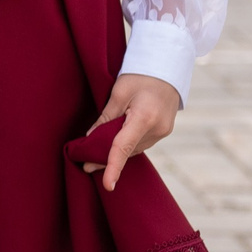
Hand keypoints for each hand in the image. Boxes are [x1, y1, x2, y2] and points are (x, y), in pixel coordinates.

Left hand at [84, 73, 181, 190]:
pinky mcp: (164, 131)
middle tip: (85, 164)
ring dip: (116, 153)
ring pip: (134, 148)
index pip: (124, 147)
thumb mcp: (118, 93)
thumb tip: (91, 138)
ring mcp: (163, 132)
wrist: (167, 67)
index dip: (113, 167)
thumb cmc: (140, 76)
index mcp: (144, 118)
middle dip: (107, 158)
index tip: (107, 184)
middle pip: (127, 150)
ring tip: (94, 155)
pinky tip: (113, 145)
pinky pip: (141, 143)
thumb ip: (106, 118)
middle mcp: (157, 129)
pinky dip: (127, 145)